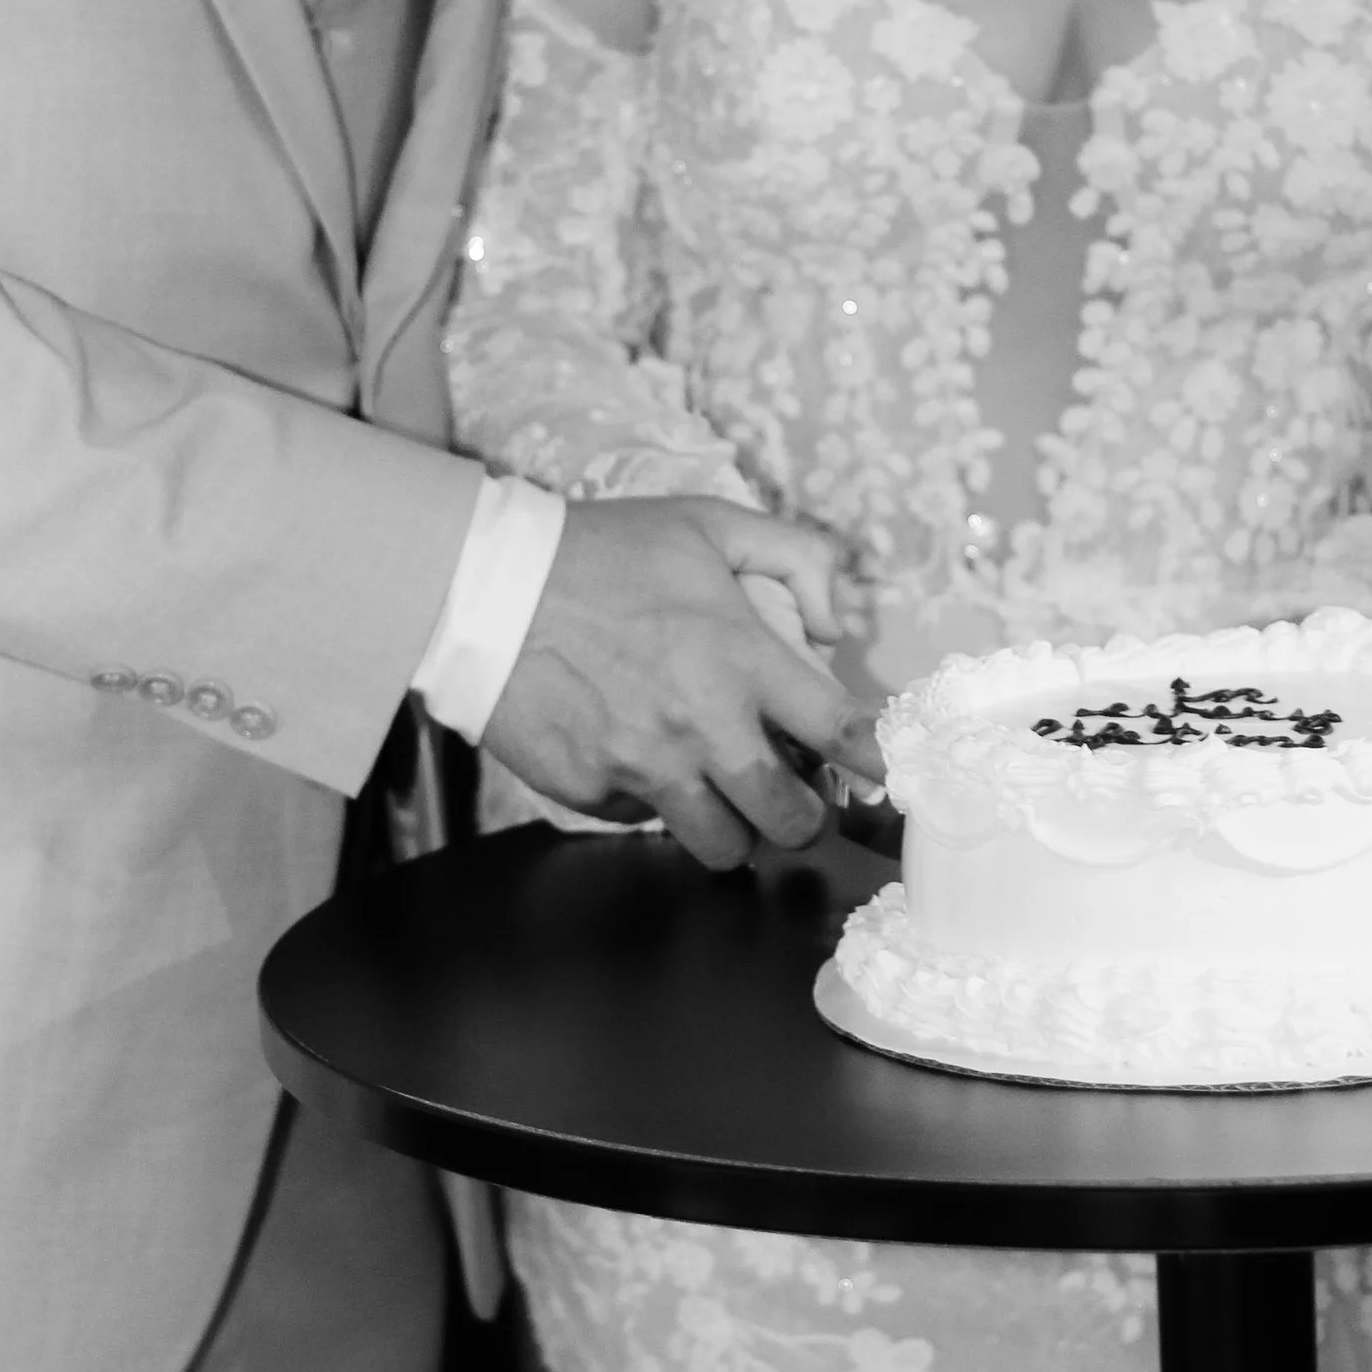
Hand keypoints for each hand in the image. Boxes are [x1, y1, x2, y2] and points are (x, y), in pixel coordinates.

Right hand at [481, 497, 880, 868]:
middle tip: (787, 790)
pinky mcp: (591, 793)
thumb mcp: (708, 524)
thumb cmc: (600, 553)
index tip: (886, 777)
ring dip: (732, 826)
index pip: (842, 734)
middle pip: (790, 821)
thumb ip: (796, 558)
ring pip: (722, 847)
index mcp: (743, 659)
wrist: (485, 587)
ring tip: (716, 791)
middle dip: (801, 814)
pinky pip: (644, 823)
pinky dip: (651, 803)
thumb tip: (837, 624)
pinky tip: (635, 756)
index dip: (877, 764)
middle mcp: (702, 727)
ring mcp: (644, 769)